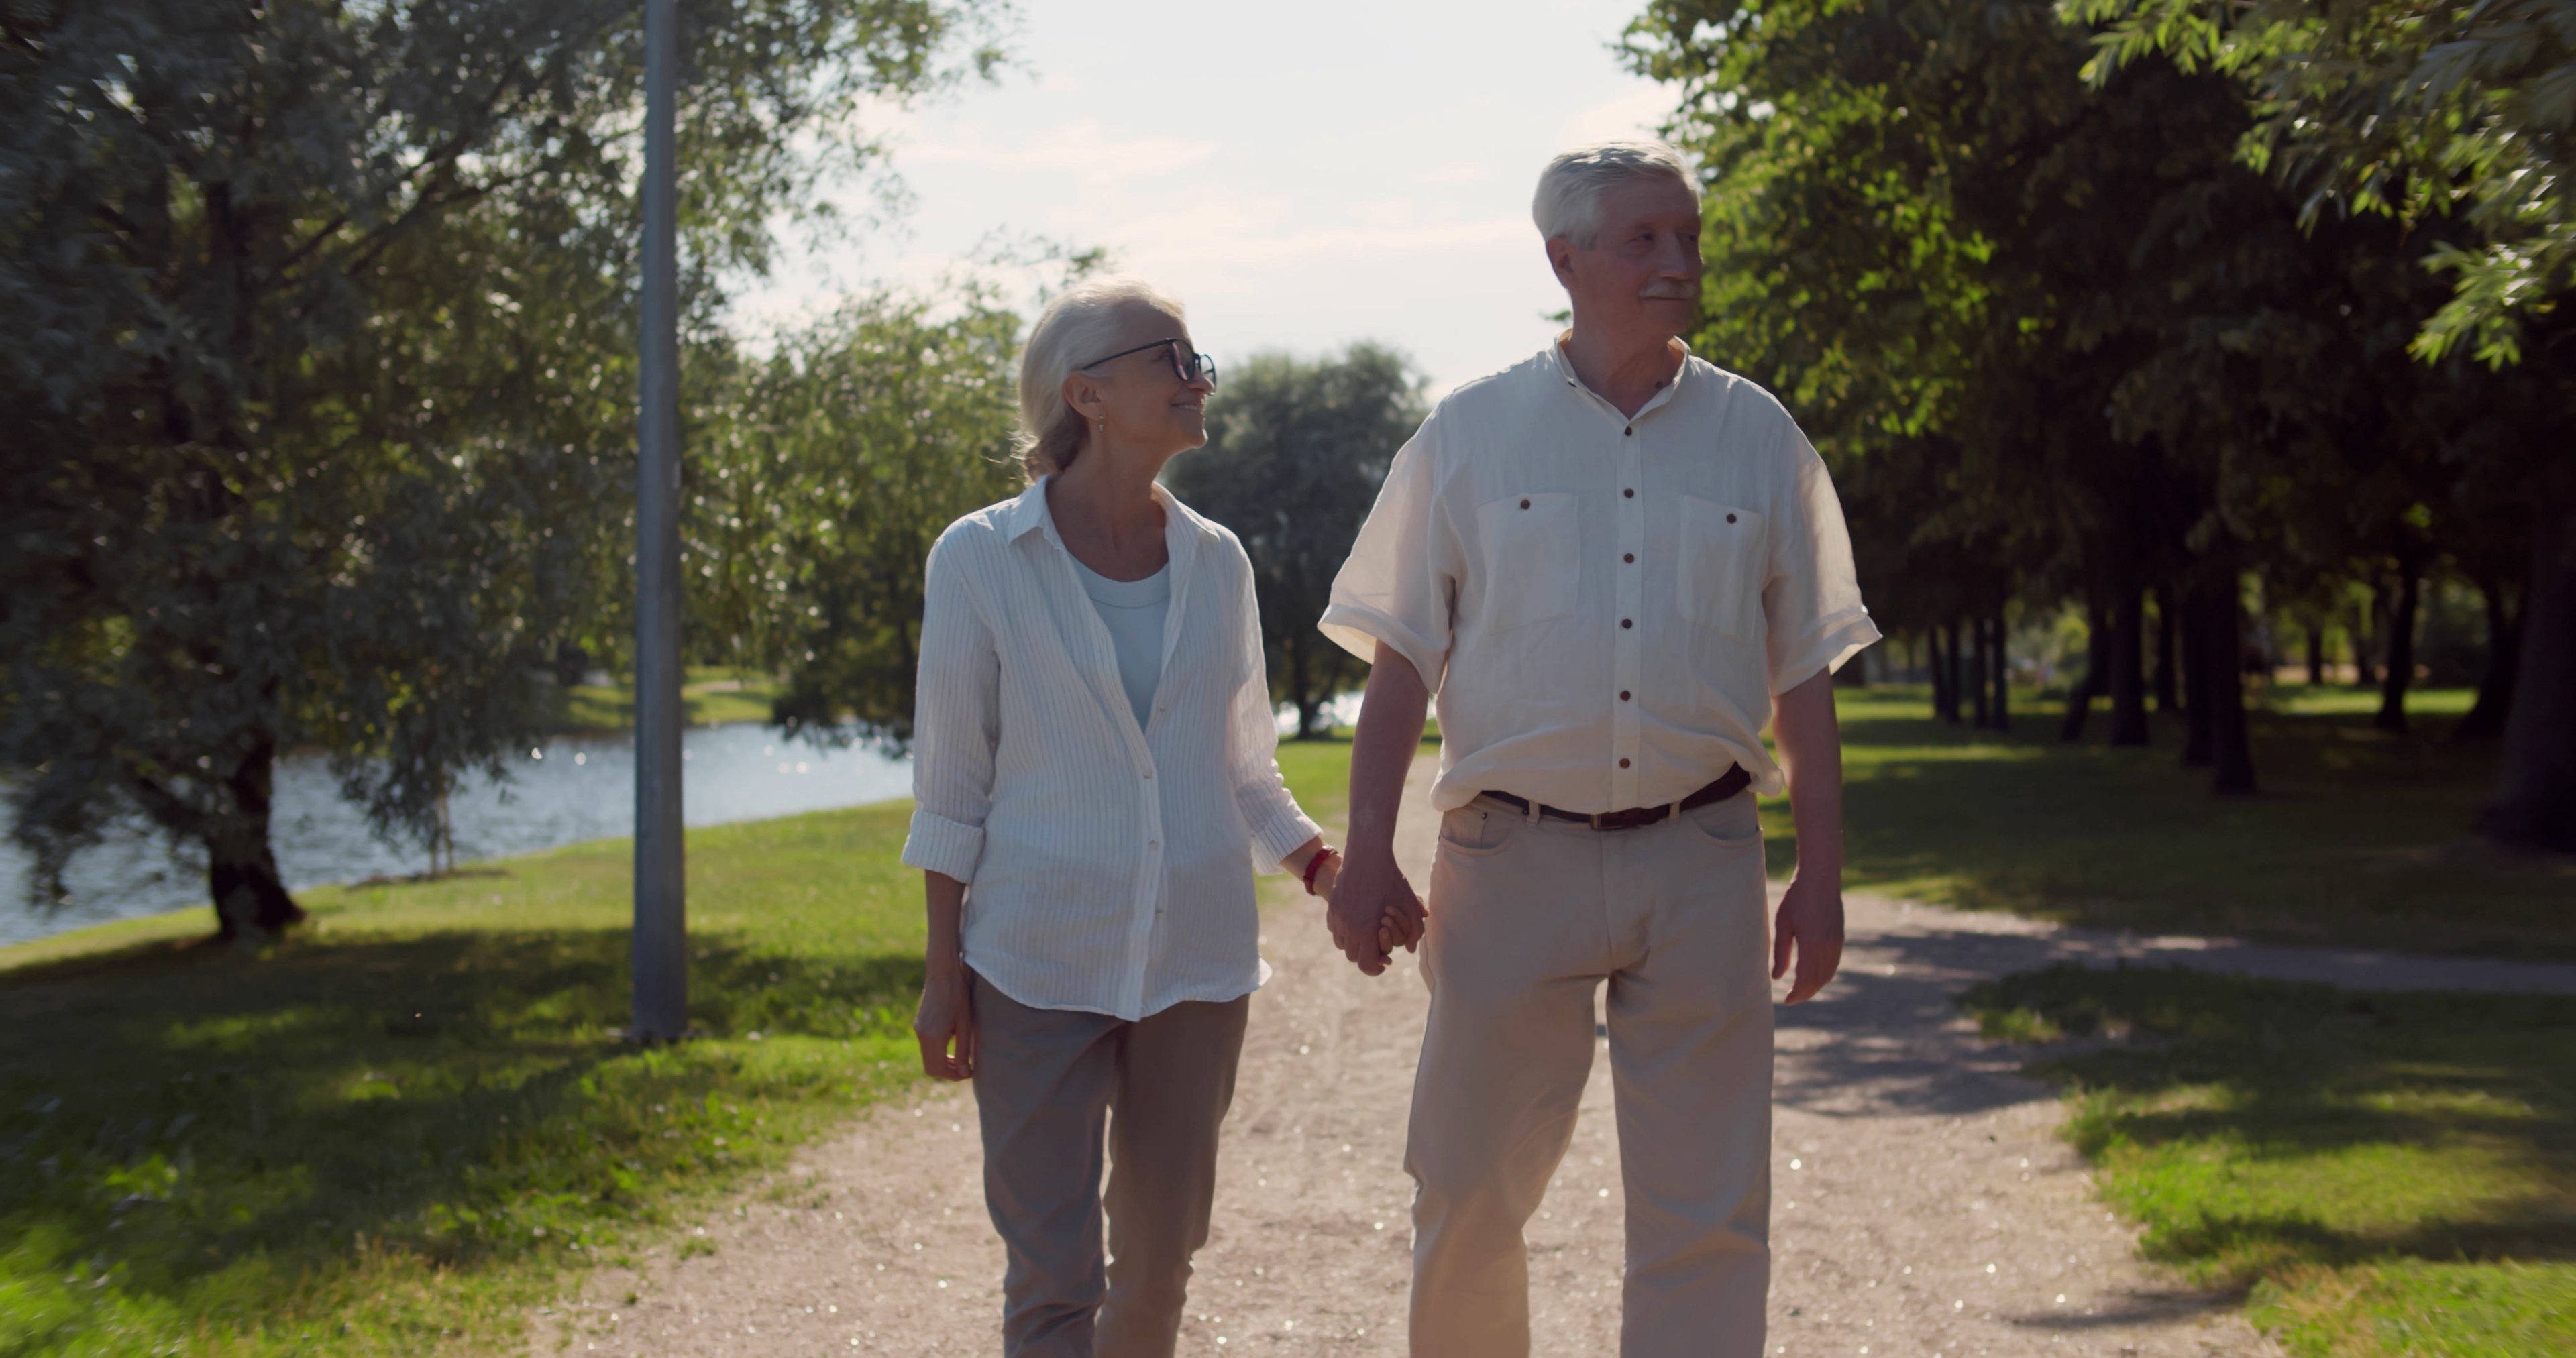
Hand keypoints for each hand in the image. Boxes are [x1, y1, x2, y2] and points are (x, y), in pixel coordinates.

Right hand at [913, 964, 975, 1079]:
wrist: (942, 972)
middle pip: (930, 1067)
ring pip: (928, 1057)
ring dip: (943, 1062)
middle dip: (947, 1072)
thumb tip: (964, 1073)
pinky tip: (952, 1043)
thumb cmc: (958, 996)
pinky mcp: (919, 1024)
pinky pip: (927, 1046)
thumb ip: (963, 1051)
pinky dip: (938, 1052)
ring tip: (961, 1059)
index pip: (937, 1069)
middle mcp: (921, 1035)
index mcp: (932, 1037)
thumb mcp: (965, 1025)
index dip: (953, 1076)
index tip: (968, 1073)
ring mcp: (918, 1029)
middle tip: (965, 1069)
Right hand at [1328, 846, 1420, 975]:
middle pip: (1353, 956)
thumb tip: (1410, 948)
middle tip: (1377, 948)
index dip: (1375, 969)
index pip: (1365, 964)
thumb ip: (1415, 930)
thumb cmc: (1391, 880)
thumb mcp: (1410, 905)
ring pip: (1342, 944)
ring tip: (1366, 935)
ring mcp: (1337, 917)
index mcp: (1367, 930)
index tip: (1383, 964)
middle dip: (1366, 955)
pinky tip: (1356, 922)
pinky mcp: (1332, 906)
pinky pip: (1334, 929)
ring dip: (1353, 944)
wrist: (1368, 855)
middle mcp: (1348, 927)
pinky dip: (1343, 931)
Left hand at [1771, 871, 1844, 1003]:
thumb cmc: (1797, 897)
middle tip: (1792, 998)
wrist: (1821, 876)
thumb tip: (1777, 977)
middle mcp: (1828, 946)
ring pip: (1828, 973)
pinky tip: (1813, 974)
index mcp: (1812, 944)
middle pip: (1819, 980)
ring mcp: (1837, 942)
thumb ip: (1781, 952)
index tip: (1787, 1000)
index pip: (1806, 979)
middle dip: (1806, 993)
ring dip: (1816, 985)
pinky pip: (1833, 963)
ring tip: (1801, 989)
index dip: (1797, 994)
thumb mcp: (1783, 924)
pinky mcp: (1840, 937)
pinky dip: (1824, 974)